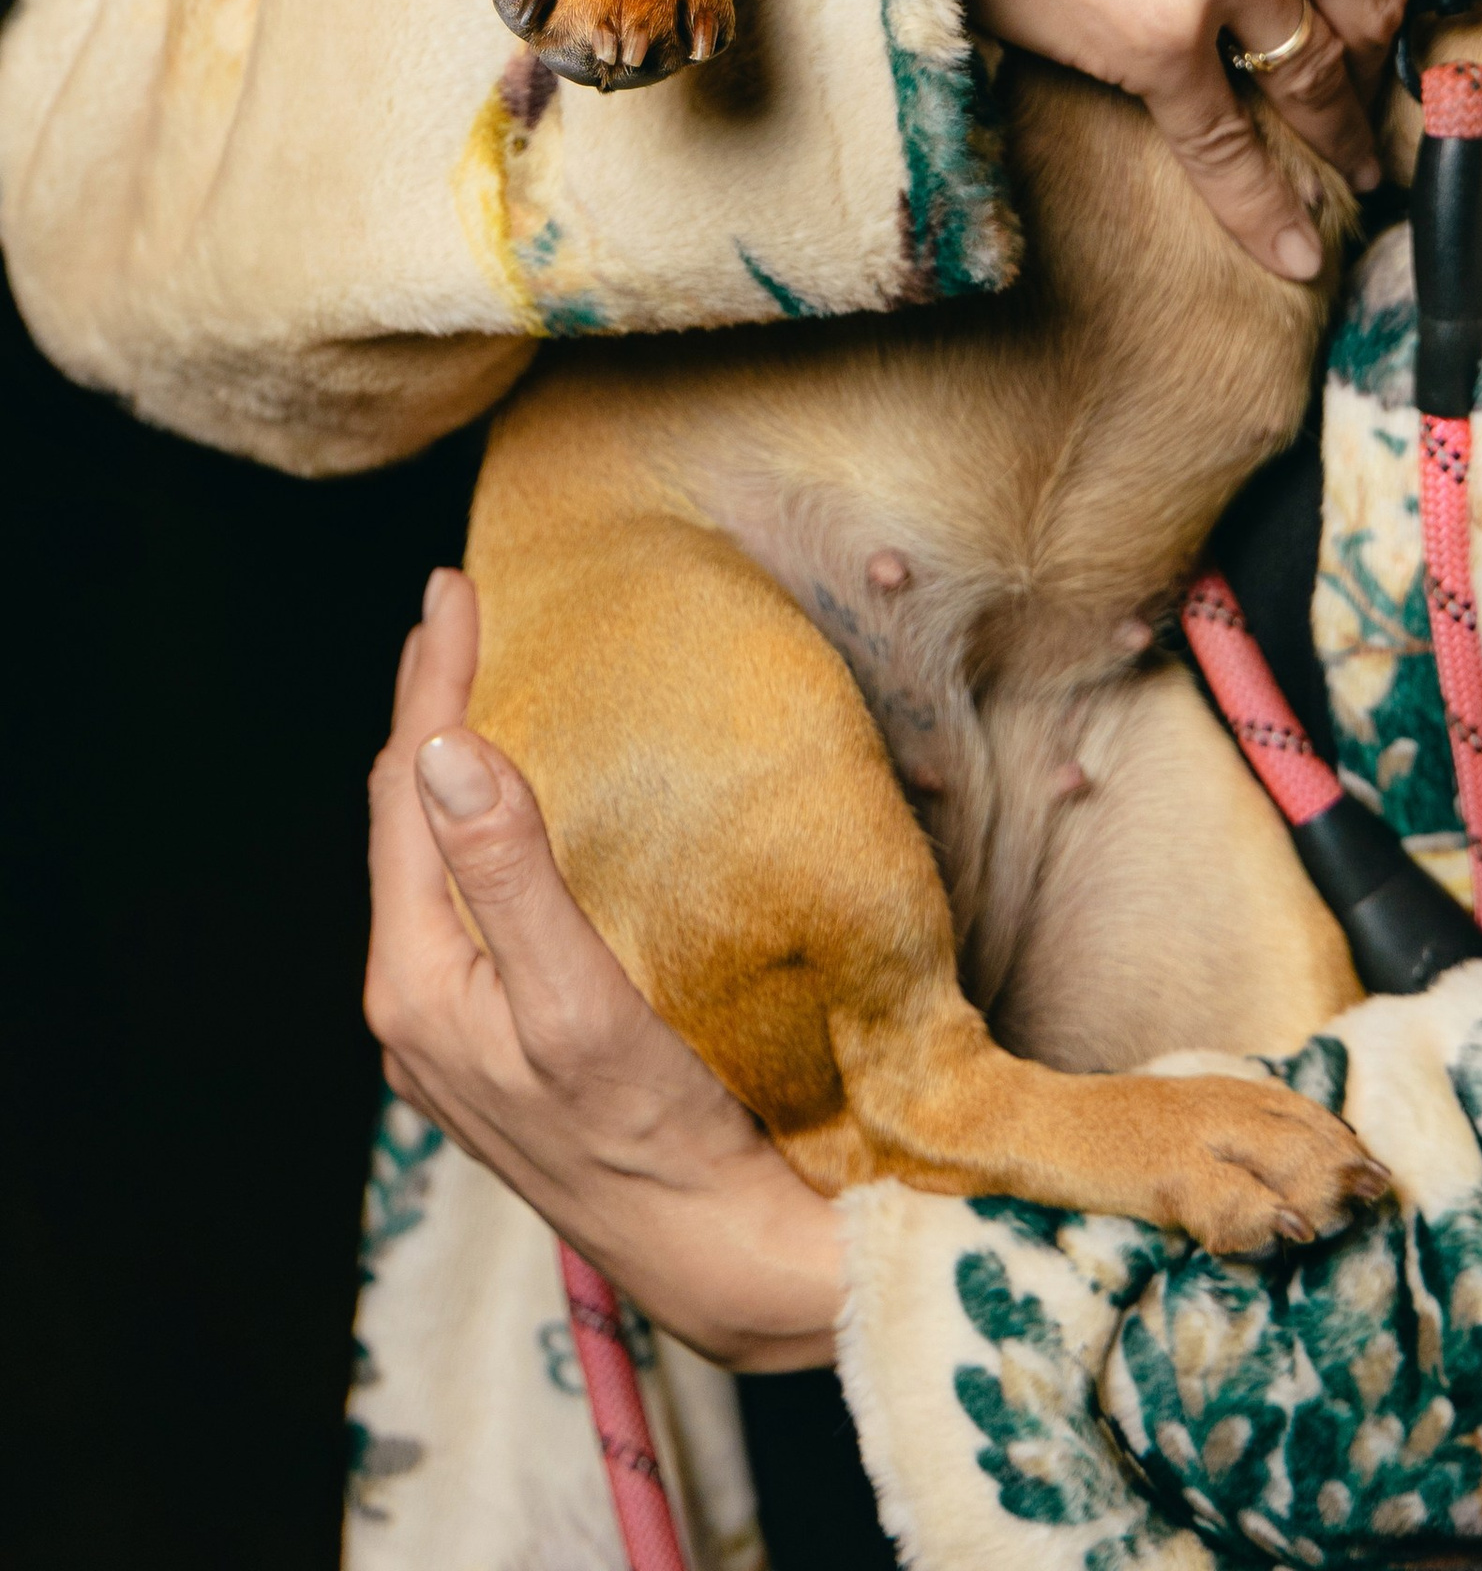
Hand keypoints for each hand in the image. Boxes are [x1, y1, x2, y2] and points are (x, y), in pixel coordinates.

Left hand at [364, 569, 839, 1372]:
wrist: (712, 1259)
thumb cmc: (655, 1132)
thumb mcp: (578, 998)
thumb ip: (510, 871)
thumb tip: (447, 748)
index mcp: (416, 981)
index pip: (409, 791)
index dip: (432, 683)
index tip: (457, 588)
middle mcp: (412, 1006)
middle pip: (405, 820)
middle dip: (428, 711)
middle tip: (458, 612)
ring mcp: (449, 1032)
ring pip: (429, 862)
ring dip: (447, 766)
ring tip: (472, 684)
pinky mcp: (493, 1046)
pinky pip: (462, 905)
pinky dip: (476, 829)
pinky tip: (508, 810)